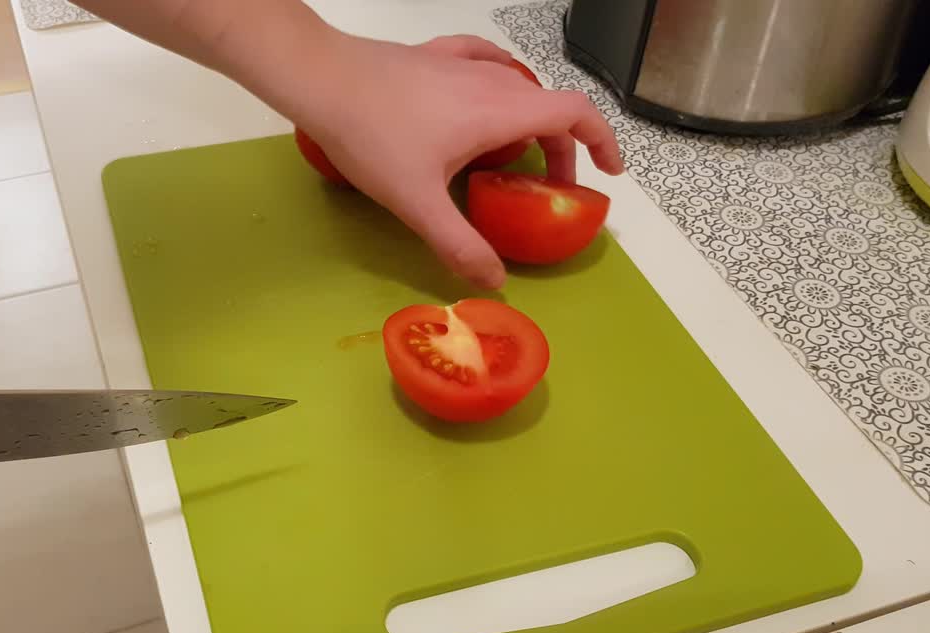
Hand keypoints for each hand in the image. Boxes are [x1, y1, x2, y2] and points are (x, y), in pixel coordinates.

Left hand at [278, 33, 623, 288]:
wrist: (321, 79)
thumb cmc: (372, 137)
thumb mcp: (417, 202)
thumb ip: (459, 243)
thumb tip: (495, 280)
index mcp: (499, 112)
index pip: (574, 113)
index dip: (601, 140)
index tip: (608, 172)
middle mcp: (490, 80)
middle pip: (548, 107)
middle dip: (560, 147)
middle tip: (549, 187)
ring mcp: (461, 62)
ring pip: (516, 87)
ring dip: (529, 120)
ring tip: (515, 155)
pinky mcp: (434, 55)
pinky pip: (483, 63)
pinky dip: (498, 83)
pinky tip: (484, 94)